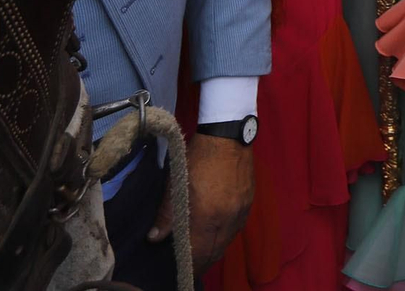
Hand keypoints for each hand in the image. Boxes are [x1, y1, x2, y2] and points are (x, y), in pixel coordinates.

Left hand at [149, 133, 253, 272]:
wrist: (228, 135)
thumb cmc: (198, 157)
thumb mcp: (176, 183)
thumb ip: (167, 214)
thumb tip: (155, 238)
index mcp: (208, 215)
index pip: (199, 252)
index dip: (191, 264)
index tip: (182, 270)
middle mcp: (228, 218)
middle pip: (216, 251)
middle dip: (203, 262)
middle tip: (191, 266)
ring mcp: (241, 211)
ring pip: (228, 241)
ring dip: (215, 250)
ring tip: (202, 253)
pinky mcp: (249, 202)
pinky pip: (236, 228)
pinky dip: (225, 235)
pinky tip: (217, 232)